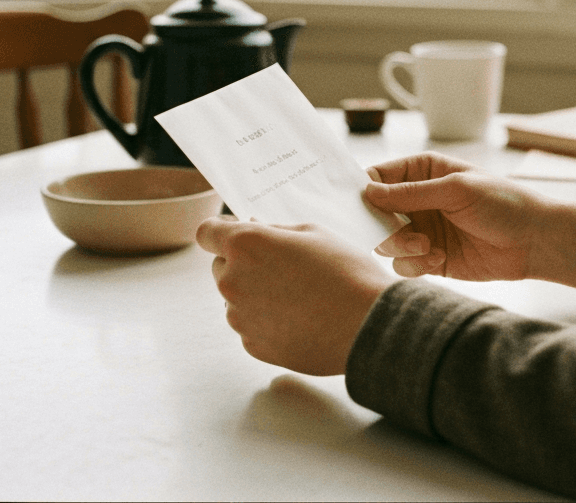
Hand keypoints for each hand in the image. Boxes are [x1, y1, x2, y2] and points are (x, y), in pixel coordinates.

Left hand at [196, 217, 395, 375]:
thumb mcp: (314, 232)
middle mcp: (232, 281)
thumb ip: (275, 231)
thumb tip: (257, 232)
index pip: (207, 233)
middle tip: (282, 266)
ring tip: (297, 295)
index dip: (220, 231)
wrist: (368, 324)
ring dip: (256, 293)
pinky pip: (250, 325)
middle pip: (221, 266)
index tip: (234, 234)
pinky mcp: (253, 345)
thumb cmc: (347, 272)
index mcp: (246, 245)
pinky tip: (299, 317)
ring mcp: (240, 317)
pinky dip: (267, 320)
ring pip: (236, 298)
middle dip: (243, 263)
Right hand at [363, 152, 575, 295]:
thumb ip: (411, 192)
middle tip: (397, 233)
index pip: (379, 177)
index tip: (355, 206)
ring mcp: (424, 230)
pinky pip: (405, 264)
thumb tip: (368, 192)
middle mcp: (419, 200)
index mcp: (424, 172)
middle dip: (381, 225)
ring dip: (401, 246)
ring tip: (427, 247)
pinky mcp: (431, 258)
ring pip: (388, 241)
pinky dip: (415, 264)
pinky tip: (439, 259)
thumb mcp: (457, 189)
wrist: (536, 242)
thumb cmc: (505, 203)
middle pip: (377, 213)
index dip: (363, 190)